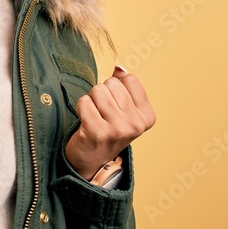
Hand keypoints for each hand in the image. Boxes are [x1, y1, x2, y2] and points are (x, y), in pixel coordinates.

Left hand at [65, 66, 155, 180]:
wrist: (92, 160)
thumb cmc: (108, 129)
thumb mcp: (123, 109)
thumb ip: (123, 86)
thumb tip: (119, 68)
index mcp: (147, 117)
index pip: (129, 79)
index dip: (116, 87)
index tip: (115, 106)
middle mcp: (135, 124)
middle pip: (112, 84)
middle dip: (102, 93)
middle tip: (102, 113)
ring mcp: (117, 129)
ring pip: (97, 90)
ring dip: (91, 100)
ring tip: (94, 116)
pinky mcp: (97, 132)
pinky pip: (84, 101)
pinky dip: (81, 108)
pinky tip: (85, 121)